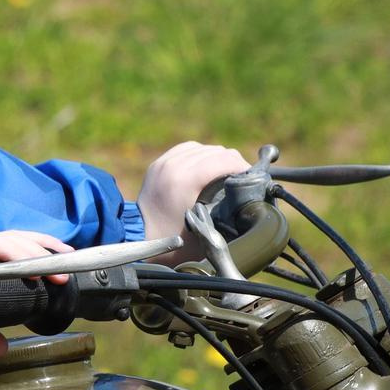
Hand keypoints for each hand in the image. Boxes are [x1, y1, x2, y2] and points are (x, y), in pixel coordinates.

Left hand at [135, 142, 250, 261]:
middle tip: (243, 179)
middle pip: (217, 151)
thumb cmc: (172, 241)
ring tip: (227, 174)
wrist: (136, 239)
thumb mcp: (206, 230)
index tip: (253, 180)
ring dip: (218, 158)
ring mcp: (164, 162)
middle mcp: (174, 165)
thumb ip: (228, 212)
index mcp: (185, 180)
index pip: (225, 160)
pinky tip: (208, 168)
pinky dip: (201, 156)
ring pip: (203, 148)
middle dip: (234, 163)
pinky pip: (188, 149)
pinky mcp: (159, 163)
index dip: (244, 168)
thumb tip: (249, 199)